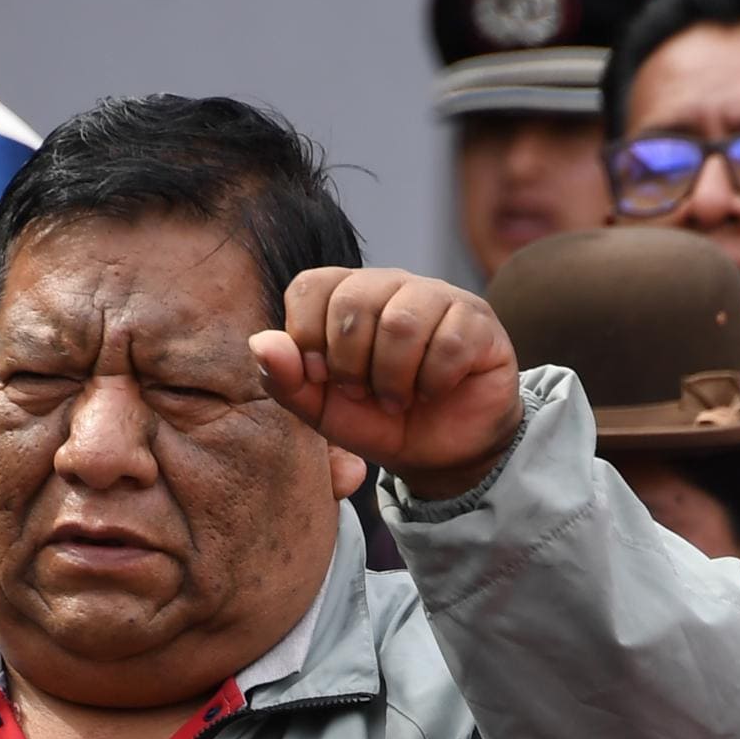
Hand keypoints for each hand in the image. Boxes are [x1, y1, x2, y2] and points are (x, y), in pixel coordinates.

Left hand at [251, 267, 520, 485]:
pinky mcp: (478, 320)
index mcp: (345, 295)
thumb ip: (286, 379)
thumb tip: (261, 342)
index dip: (308, 337)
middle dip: (351, 365)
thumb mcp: (322, 410)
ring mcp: (438, 297)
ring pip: (401, 320)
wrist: (440, 453)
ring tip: (399, 399)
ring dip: (393, 378)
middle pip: (353, 301)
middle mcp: (390, 285)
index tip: (323, 378)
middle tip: (365, 394)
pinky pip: (449, 341)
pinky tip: (435, 391)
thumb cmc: (379, 421)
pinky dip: (434, 381)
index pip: (309, 286)